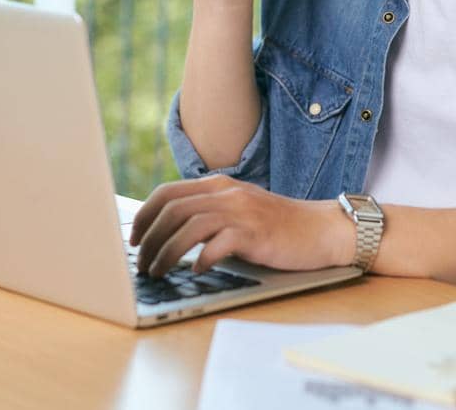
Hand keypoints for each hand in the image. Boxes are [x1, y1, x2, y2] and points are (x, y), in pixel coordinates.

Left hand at [128, 175, 353, 277]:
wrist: (322, 229)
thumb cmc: (277, 226)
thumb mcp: (238, 210)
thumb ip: (208, 213)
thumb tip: (166, 234)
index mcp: (218, 185)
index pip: (167, 193)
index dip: (144, 216)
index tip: (133, 239)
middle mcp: (227, 193)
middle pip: (172, 209)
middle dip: (149, 239)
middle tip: (141, 263)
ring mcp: (242, 212)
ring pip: (189, 226)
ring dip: (166, 252)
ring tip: (158, 271)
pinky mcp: (257, 234)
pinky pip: (219, 243)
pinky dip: (202, 258)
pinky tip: (197, 270)